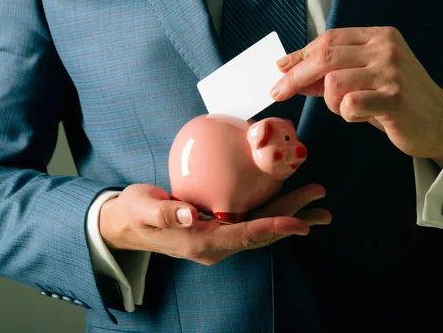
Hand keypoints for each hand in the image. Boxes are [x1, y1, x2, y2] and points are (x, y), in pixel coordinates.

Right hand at [99, 183, 330, 265]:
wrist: (128, 225)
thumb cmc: (134, 213)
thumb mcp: (142, 208)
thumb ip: (164, 212)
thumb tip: (190, 215)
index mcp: (199, 243)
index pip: (242, 236)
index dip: (271, 227)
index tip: (298, 221)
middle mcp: (214, 246)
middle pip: (260, 233)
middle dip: (291, 219)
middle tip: (322, 206)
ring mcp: (218, 239)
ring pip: (260, 229)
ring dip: (289, 217)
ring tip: (318, 209)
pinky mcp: (218, 229)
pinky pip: (251, 223)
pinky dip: (273, 214)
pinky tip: (288, 205)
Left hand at [271, 27, 442, 165]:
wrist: (437, 121)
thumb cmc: (393, 99)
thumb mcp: (360, 78)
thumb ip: (327, 73)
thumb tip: (285, 69)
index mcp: (378, 37)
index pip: (328, 40)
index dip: (300, 55)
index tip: (280, 69)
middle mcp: (386, 49)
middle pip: (324, 57)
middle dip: (295, 77)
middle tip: (277, 93)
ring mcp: (392, 72)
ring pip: (333, 83)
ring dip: (332, 102)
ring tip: (350, 108)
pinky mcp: (394, 98)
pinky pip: (349, 104)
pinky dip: (347, 114)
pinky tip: (364, 115)